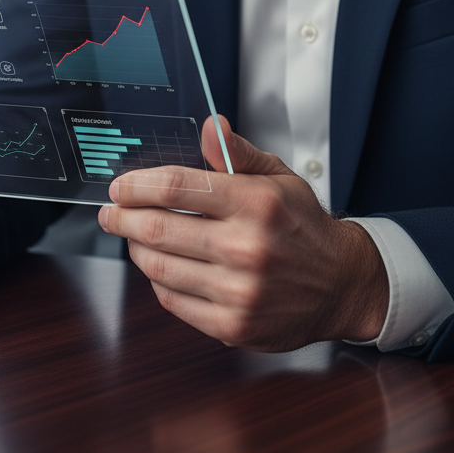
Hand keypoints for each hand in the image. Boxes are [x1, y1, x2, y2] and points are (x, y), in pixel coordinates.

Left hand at [97, 116, 388, 350]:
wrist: (342, 285)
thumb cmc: (304, 226)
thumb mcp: (279, 177)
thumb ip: (238, 154)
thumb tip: (210, 126)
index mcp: (256, 203)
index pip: (177, 187)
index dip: (137, 185)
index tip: (120, 187)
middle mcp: (247, 247)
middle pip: (157, 228)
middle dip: (122, 218)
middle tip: (110, 213)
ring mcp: (239, 291)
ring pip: (158, 266)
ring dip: (136, 248)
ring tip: (134, 237)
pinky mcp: (233, 325)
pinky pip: (172, 300)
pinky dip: (158, 281)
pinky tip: (162, 267)